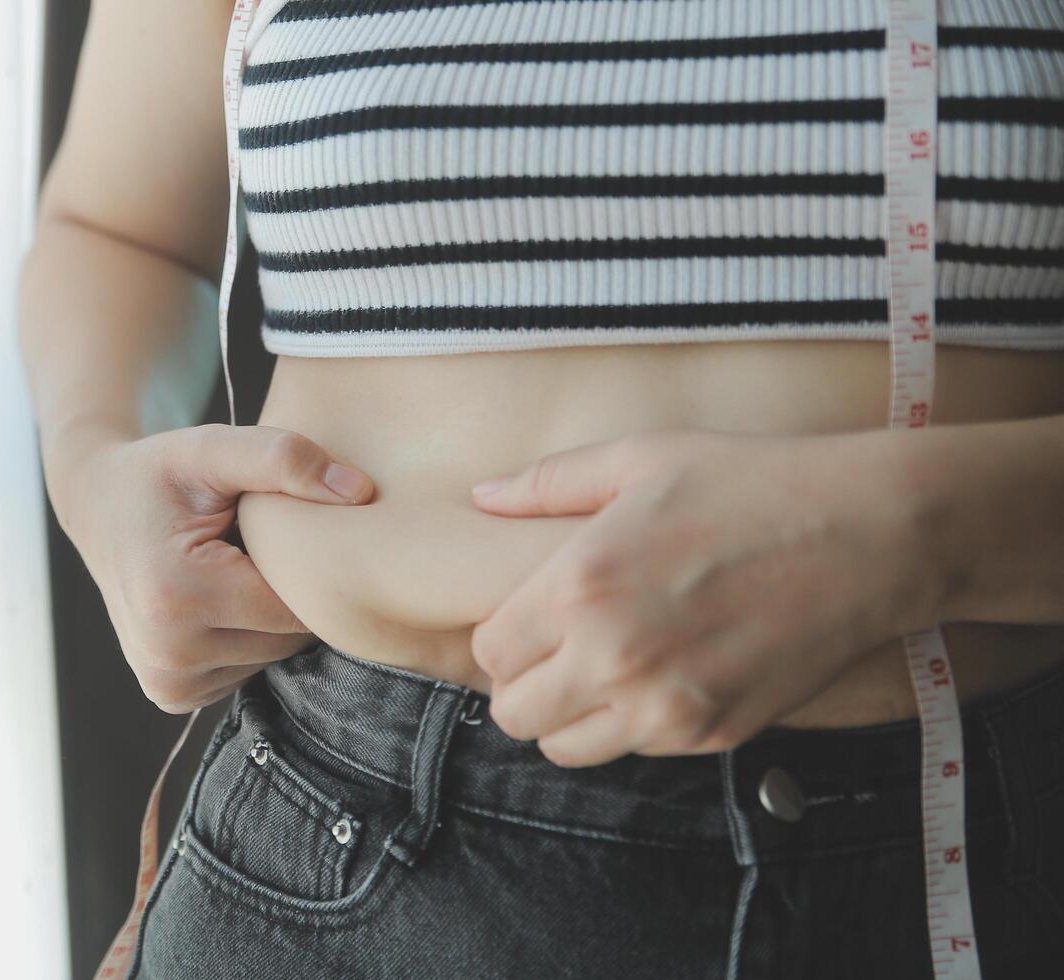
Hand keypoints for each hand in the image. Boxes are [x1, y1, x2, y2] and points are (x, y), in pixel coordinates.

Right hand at [45, 421, 375, 712]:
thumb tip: (359, 491)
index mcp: (177, 596)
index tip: (289, 528)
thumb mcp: (213, 448)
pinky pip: (248, 669)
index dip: (308, 565)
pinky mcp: (172, 695)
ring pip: (274, 658)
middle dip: (290, 591)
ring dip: (270, 616)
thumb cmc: (160, 474)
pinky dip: (248, 636)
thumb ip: (283, 458)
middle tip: (256, 544)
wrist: (97, 508)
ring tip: (234, 568)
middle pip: (289, 638)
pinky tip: (221, 598)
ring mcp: (168, 683)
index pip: (297, 605)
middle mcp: (167, 654)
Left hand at [466, 428, 941, 766]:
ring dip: (571, 715)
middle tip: (557, 652)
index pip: (490, 652)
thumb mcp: (641, 459)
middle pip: (515, 714)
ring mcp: (664, 705)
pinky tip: (664, 673)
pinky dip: (634, 724)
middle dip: (524, 685)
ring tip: (605, 668)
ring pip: (567, 749)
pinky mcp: (712, 735)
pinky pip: (636, 751)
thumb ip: (549, 483)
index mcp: (580, 585)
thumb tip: (481, 497)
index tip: (530, 619)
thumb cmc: (752, 484)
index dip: (502, 637)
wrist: (870, 534)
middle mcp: (612, 656)